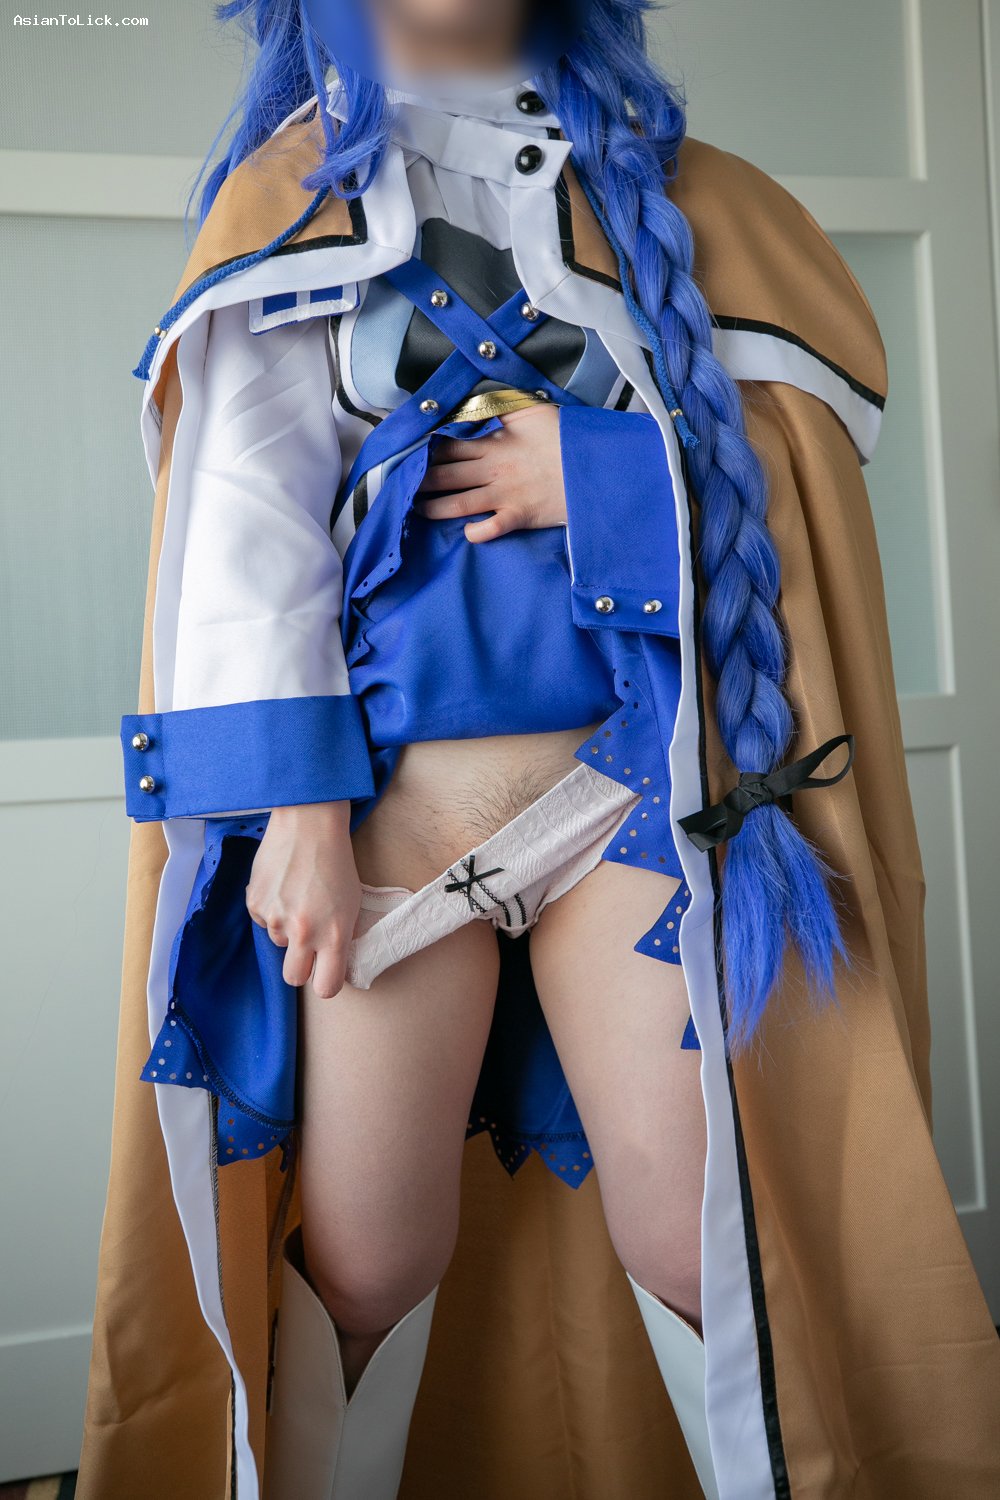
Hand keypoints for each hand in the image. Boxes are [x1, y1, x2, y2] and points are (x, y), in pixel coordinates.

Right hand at [245, 800, 360, 998]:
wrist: (308, 824)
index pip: (327, 988)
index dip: (326, 982)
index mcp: (334, 935)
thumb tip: (332, 959)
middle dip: (300, 968)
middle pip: (294, 978)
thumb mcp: (352, 903)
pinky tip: (283, 887)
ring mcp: (276, 919)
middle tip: (307, 946)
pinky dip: (272, 910)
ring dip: (287, 929)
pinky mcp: (255, 904)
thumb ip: (340, 935)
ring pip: (279, 943)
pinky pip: (264, 922)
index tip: (327, 973)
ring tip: (298, 898)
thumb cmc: (336, 861)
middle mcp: (304, 932)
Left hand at [414, 402, 566, 541]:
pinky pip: (490, 529)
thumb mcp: (531, 410)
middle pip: (445, 475)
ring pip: (458, 503)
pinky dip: (476, 532)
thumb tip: (478, 405)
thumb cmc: (564, 435)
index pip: (449, 446)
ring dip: (435, 508)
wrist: (593, 464)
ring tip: (418, 510)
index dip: (428, 451)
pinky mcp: (519, 516)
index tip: (413, 454)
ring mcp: (504, 494)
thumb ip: (502, 407)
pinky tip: (468, 533)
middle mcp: (492, 469)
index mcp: (493, 442)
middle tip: (404, 485)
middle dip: (421, 480)